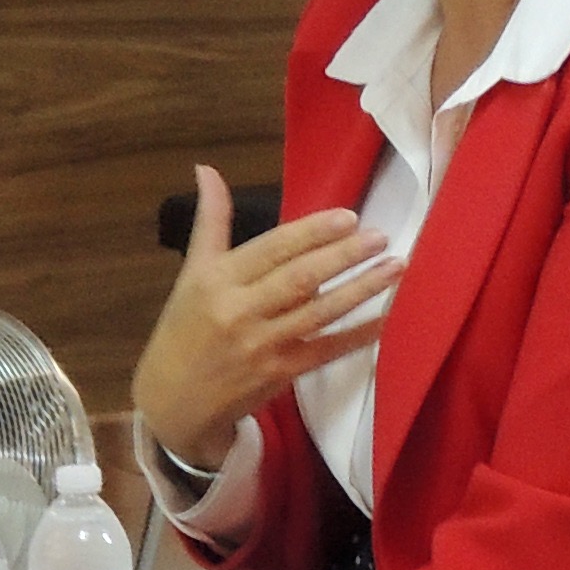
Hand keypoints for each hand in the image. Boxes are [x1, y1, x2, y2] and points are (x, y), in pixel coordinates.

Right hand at [131, 165, 398, 469]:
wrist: (174, 400)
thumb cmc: (184, 330)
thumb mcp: (192, 273)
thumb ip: (210, 221)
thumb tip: (207, 169)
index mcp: (217, 280)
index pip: (271, 249)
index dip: (311, 233)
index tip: (348, 217)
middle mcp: (240, 311)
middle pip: (299, 279)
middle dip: (343, 257)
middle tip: (380, 237)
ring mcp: (262, 345)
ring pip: (318, 313)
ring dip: (360, 290)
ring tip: (395, 267)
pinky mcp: (280, 374)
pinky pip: (324, 351)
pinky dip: (355, 336)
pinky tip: (384, 320)